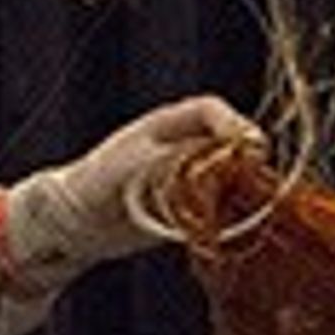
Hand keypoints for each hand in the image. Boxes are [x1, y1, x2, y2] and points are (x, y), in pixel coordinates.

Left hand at [3, 95, 255, 276]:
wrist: (74, 222)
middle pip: (228, 143)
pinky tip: (239, 224)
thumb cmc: (94, 182)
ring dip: (245, 186)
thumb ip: (168, 159)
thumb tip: (208, 156)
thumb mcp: (128, 165)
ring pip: (229, 175)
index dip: (231, 122)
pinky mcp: (187, 208)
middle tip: (259, 175)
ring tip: (255, 202)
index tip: (246, 143)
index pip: (209, 110)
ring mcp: (186, 177)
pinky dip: (231, 213)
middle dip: (247, 157)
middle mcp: (181, 148)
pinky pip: (217, 206)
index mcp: (166, 126)